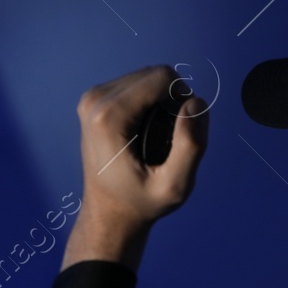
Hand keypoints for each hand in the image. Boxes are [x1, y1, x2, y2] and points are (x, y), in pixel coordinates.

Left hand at [61, 64, 208, 271]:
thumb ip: (191, 145)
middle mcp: (95, 99)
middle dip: (173, 99)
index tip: (182, 131)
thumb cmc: (142, 202)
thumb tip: (196, 103)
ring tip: (160, 135)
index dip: (184, 98)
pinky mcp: (94, 100)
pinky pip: (135, 84)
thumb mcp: (175, 186)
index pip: (163, 77)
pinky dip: (150, 101)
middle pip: (154, 74)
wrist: (109, 213)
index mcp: (109, 116)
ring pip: (146, 77)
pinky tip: (147, 130)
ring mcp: (92, 98)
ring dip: (162, 100)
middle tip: (172, 136)